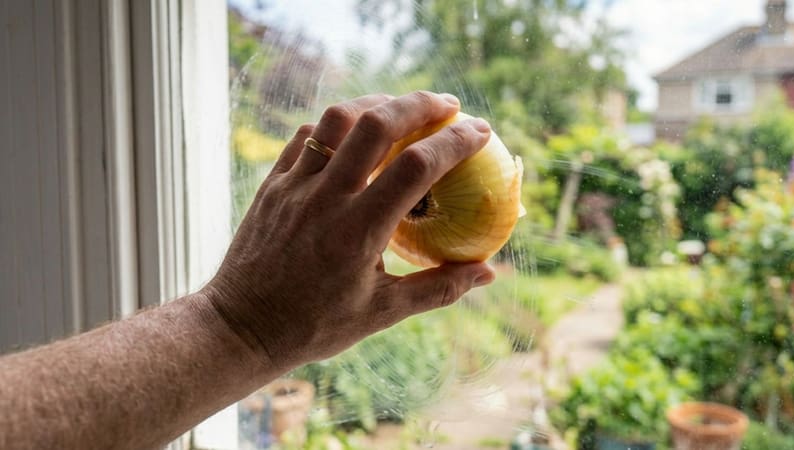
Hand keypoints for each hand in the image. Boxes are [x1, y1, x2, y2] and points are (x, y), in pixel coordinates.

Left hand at [203, 91, 495, 371]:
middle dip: (420, 104)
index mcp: (359, 231)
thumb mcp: (382, 313)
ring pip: (337, 119)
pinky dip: (336, 124)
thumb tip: (487, 272)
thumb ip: (438, 288)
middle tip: (449, 103)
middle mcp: (326, 199)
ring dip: (376, 104)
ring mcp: (294, 186)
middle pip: (377, 124)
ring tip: (402, 109)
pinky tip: (354, 132)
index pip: (416, 168)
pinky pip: (306, 137)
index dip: (455, 141)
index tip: (481, 130)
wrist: (240, 327)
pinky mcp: (272, 184)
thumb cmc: (314, 326)